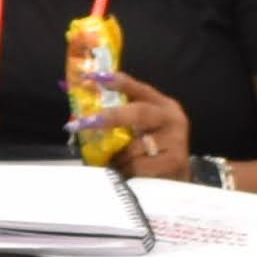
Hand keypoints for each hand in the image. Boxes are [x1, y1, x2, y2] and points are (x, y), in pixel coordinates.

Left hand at [71, 67, 192, 179]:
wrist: (174, 179)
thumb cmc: (148, 151)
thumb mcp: (136, 131)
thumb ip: (116, 119)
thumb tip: (79, 116)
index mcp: (161, 105)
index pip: (138, 88)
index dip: (117, 82)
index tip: (93, 77)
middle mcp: (171, 118)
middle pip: (139, 112)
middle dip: (111, 117)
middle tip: (86, 122)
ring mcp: (176, 140)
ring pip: (134, 145)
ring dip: (117, 155)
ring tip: (115, 161)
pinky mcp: (175, 161)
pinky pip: (138, 165)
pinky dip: (127, 170)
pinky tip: (129, 174)